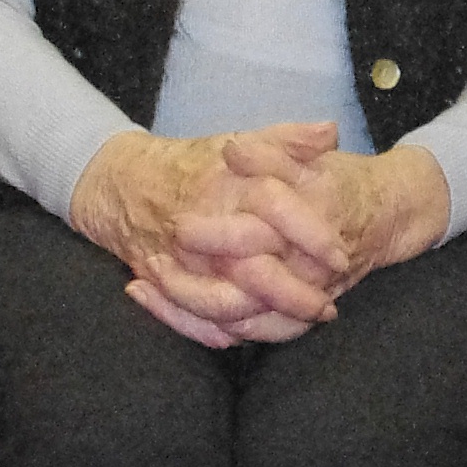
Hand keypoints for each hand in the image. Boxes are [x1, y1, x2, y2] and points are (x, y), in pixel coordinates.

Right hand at [69, 125, 397, 348]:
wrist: (125, 184)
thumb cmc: (195, 165)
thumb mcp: (243, 142)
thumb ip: (288, 140)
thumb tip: (332, 132)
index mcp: (227, 185)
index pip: (276, 206)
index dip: (313, 234)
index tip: (342, 256)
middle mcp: (202, 224)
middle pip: (253, 270)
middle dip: (294, 295)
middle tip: (328, 306)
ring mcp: (179, 260)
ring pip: (226, 306)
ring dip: (266, 323)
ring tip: (301, 323)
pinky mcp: (162, 283)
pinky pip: (195, 320)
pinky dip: (227, 333)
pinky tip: (257, 334)